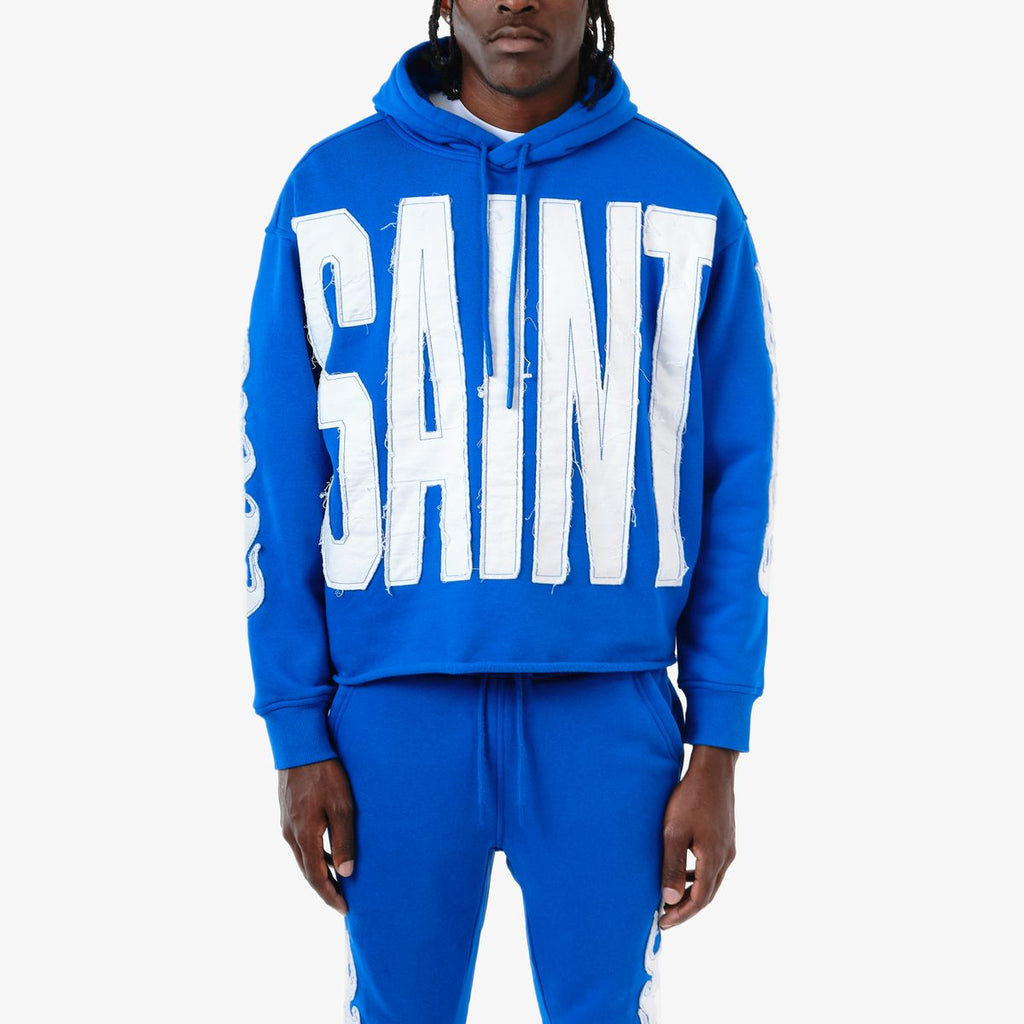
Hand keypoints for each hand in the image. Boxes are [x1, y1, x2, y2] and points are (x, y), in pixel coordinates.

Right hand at [278, 758, 355, 913]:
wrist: (299, 746)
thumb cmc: (325, 773)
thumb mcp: (342, 806)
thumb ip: (344, 840)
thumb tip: (346, 873)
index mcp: (303, 836)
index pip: (316, 877)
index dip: (330, 895)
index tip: (344, 910)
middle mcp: (290, 834)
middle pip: (306, 871)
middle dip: (324, 889)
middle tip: (341, 902)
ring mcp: (286, 824)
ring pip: (302, 857)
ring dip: (318, 871)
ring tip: (337, 881)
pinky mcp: (287, 813)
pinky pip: (300, 843)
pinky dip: (314, 854)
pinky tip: (328, 852)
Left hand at [659, 744, 737, 928]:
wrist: (713, 769)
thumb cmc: (690, 798)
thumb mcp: (674, 832)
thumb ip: (671, 866)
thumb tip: (669, 899)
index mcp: (714, 859)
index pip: (699, 900)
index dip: (681, 914)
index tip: (662, 923)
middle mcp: (725, 857)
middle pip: (708, 894)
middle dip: (686, 908)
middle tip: (665, 917)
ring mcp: (728, 847)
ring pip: (711, 881)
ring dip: (693, 893)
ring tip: (672, 898)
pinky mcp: (725, 837)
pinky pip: (712, 867)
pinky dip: (698, 877)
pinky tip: (684, 872)